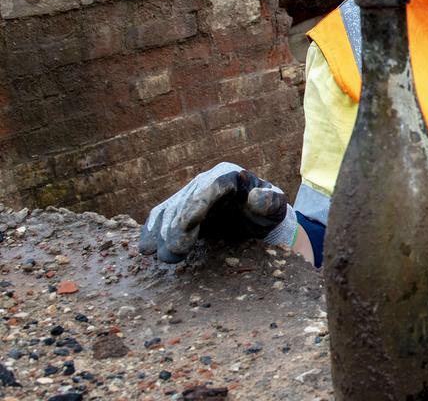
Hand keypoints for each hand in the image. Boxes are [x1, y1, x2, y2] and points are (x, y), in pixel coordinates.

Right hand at [139, 162, 292, 262]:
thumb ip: (271, 202)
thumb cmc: (268, 212)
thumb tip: (257, 197)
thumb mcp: (276, 207)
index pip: (210, 187)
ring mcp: (189, 194)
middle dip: (176, 227)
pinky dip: (152, 231)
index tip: (186, 225)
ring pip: (169, 210)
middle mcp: (205, 181)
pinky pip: (160, 216)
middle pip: (185, 201)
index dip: (196, 205)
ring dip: (162, 234)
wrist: (256, 220)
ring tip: (162, 256)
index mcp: (229, 175)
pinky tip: (146, 248)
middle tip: (174, 252)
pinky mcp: (179, 209)